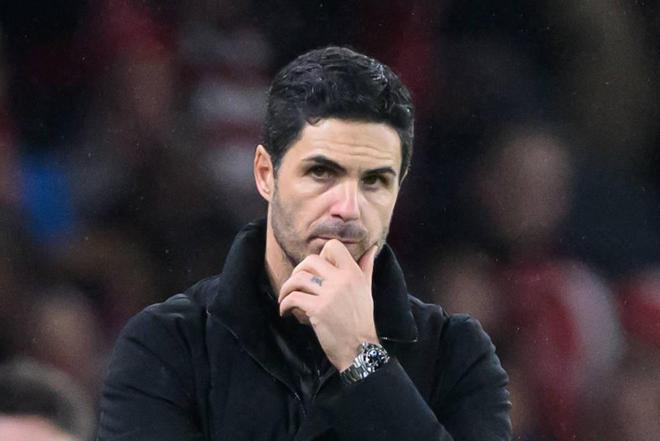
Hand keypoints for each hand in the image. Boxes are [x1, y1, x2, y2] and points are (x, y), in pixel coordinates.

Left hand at [278, 240, 378, 370]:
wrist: (360, 348)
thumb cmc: (361, 320)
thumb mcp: (366, 290)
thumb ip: (366, 268)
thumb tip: (371, 249)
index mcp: (354, 273)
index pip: (333, 246)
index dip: (320, 255)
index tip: (315, 270)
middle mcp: (342, 280)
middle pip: (310, 260)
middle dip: (298, 271)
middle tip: (295, 284)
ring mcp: (329, 294)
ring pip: (298, 278)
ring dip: (286, 288)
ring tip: (285, 298)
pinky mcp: (317, 309)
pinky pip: (293, 298)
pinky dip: (284, 304)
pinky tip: (285, 312)